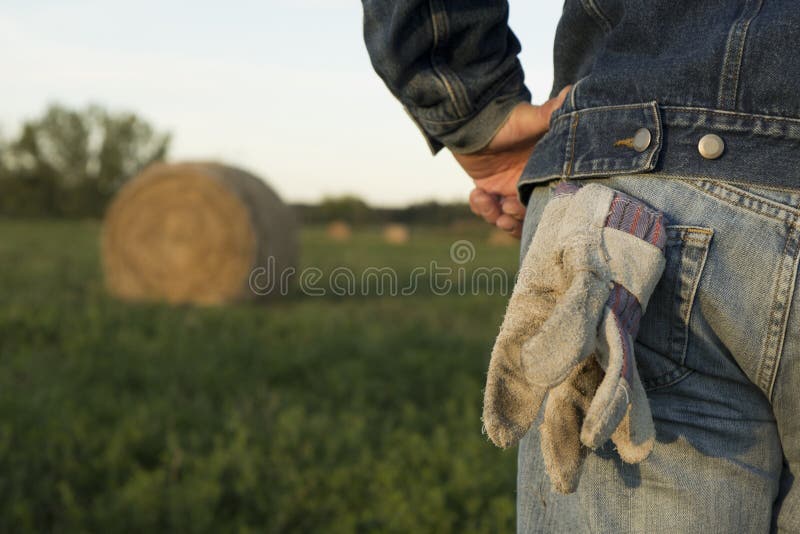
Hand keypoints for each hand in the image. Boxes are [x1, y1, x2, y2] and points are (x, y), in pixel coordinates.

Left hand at [457, 86, 569, 237]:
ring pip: (507, 219)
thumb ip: (549, 113)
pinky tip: (476, 193)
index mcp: (545, 173)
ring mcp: (510, 190)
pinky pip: (488, 212)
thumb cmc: (505, 119)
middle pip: (528, 218)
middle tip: (503, 212)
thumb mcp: (528, 119)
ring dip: (494, 216)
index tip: (515, 206)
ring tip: (484, 199)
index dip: (534, 212)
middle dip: (514, 221)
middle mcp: (530, 185)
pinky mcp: (491, 192)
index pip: (548, 203)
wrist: (472, 120)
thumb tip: (569, 92)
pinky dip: (480, 208)